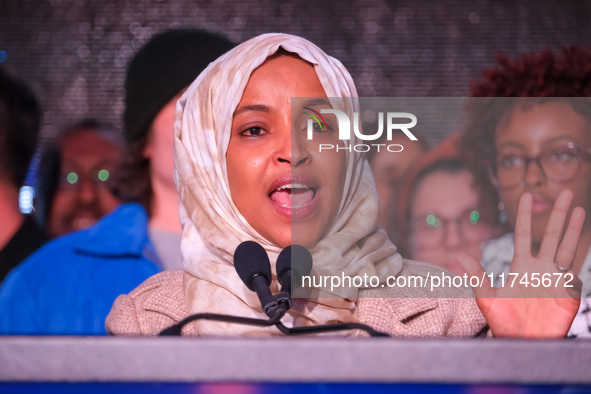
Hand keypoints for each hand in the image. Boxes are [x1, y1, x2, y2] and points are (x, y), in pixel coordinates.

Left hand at [457, 189, 583, 337]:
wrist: (522, 341)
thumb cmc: (504, 322)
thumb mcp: (488, 298)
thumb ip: (477, 277)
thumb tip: (460, 254)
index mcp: (522, 265)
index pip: (525, 234)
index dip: (525, 215)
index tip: (526, 195)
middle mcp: (541, 267)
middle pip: (552, 234)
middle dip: (558, 214)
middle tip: (566, 192)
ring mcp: (556, 278)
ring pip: (567, 248)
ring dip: (573, 229)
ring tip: (579, 209)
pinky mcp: (568, 292)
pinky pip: (574, 274)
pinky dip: (577, 262)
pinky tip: (580, 245)